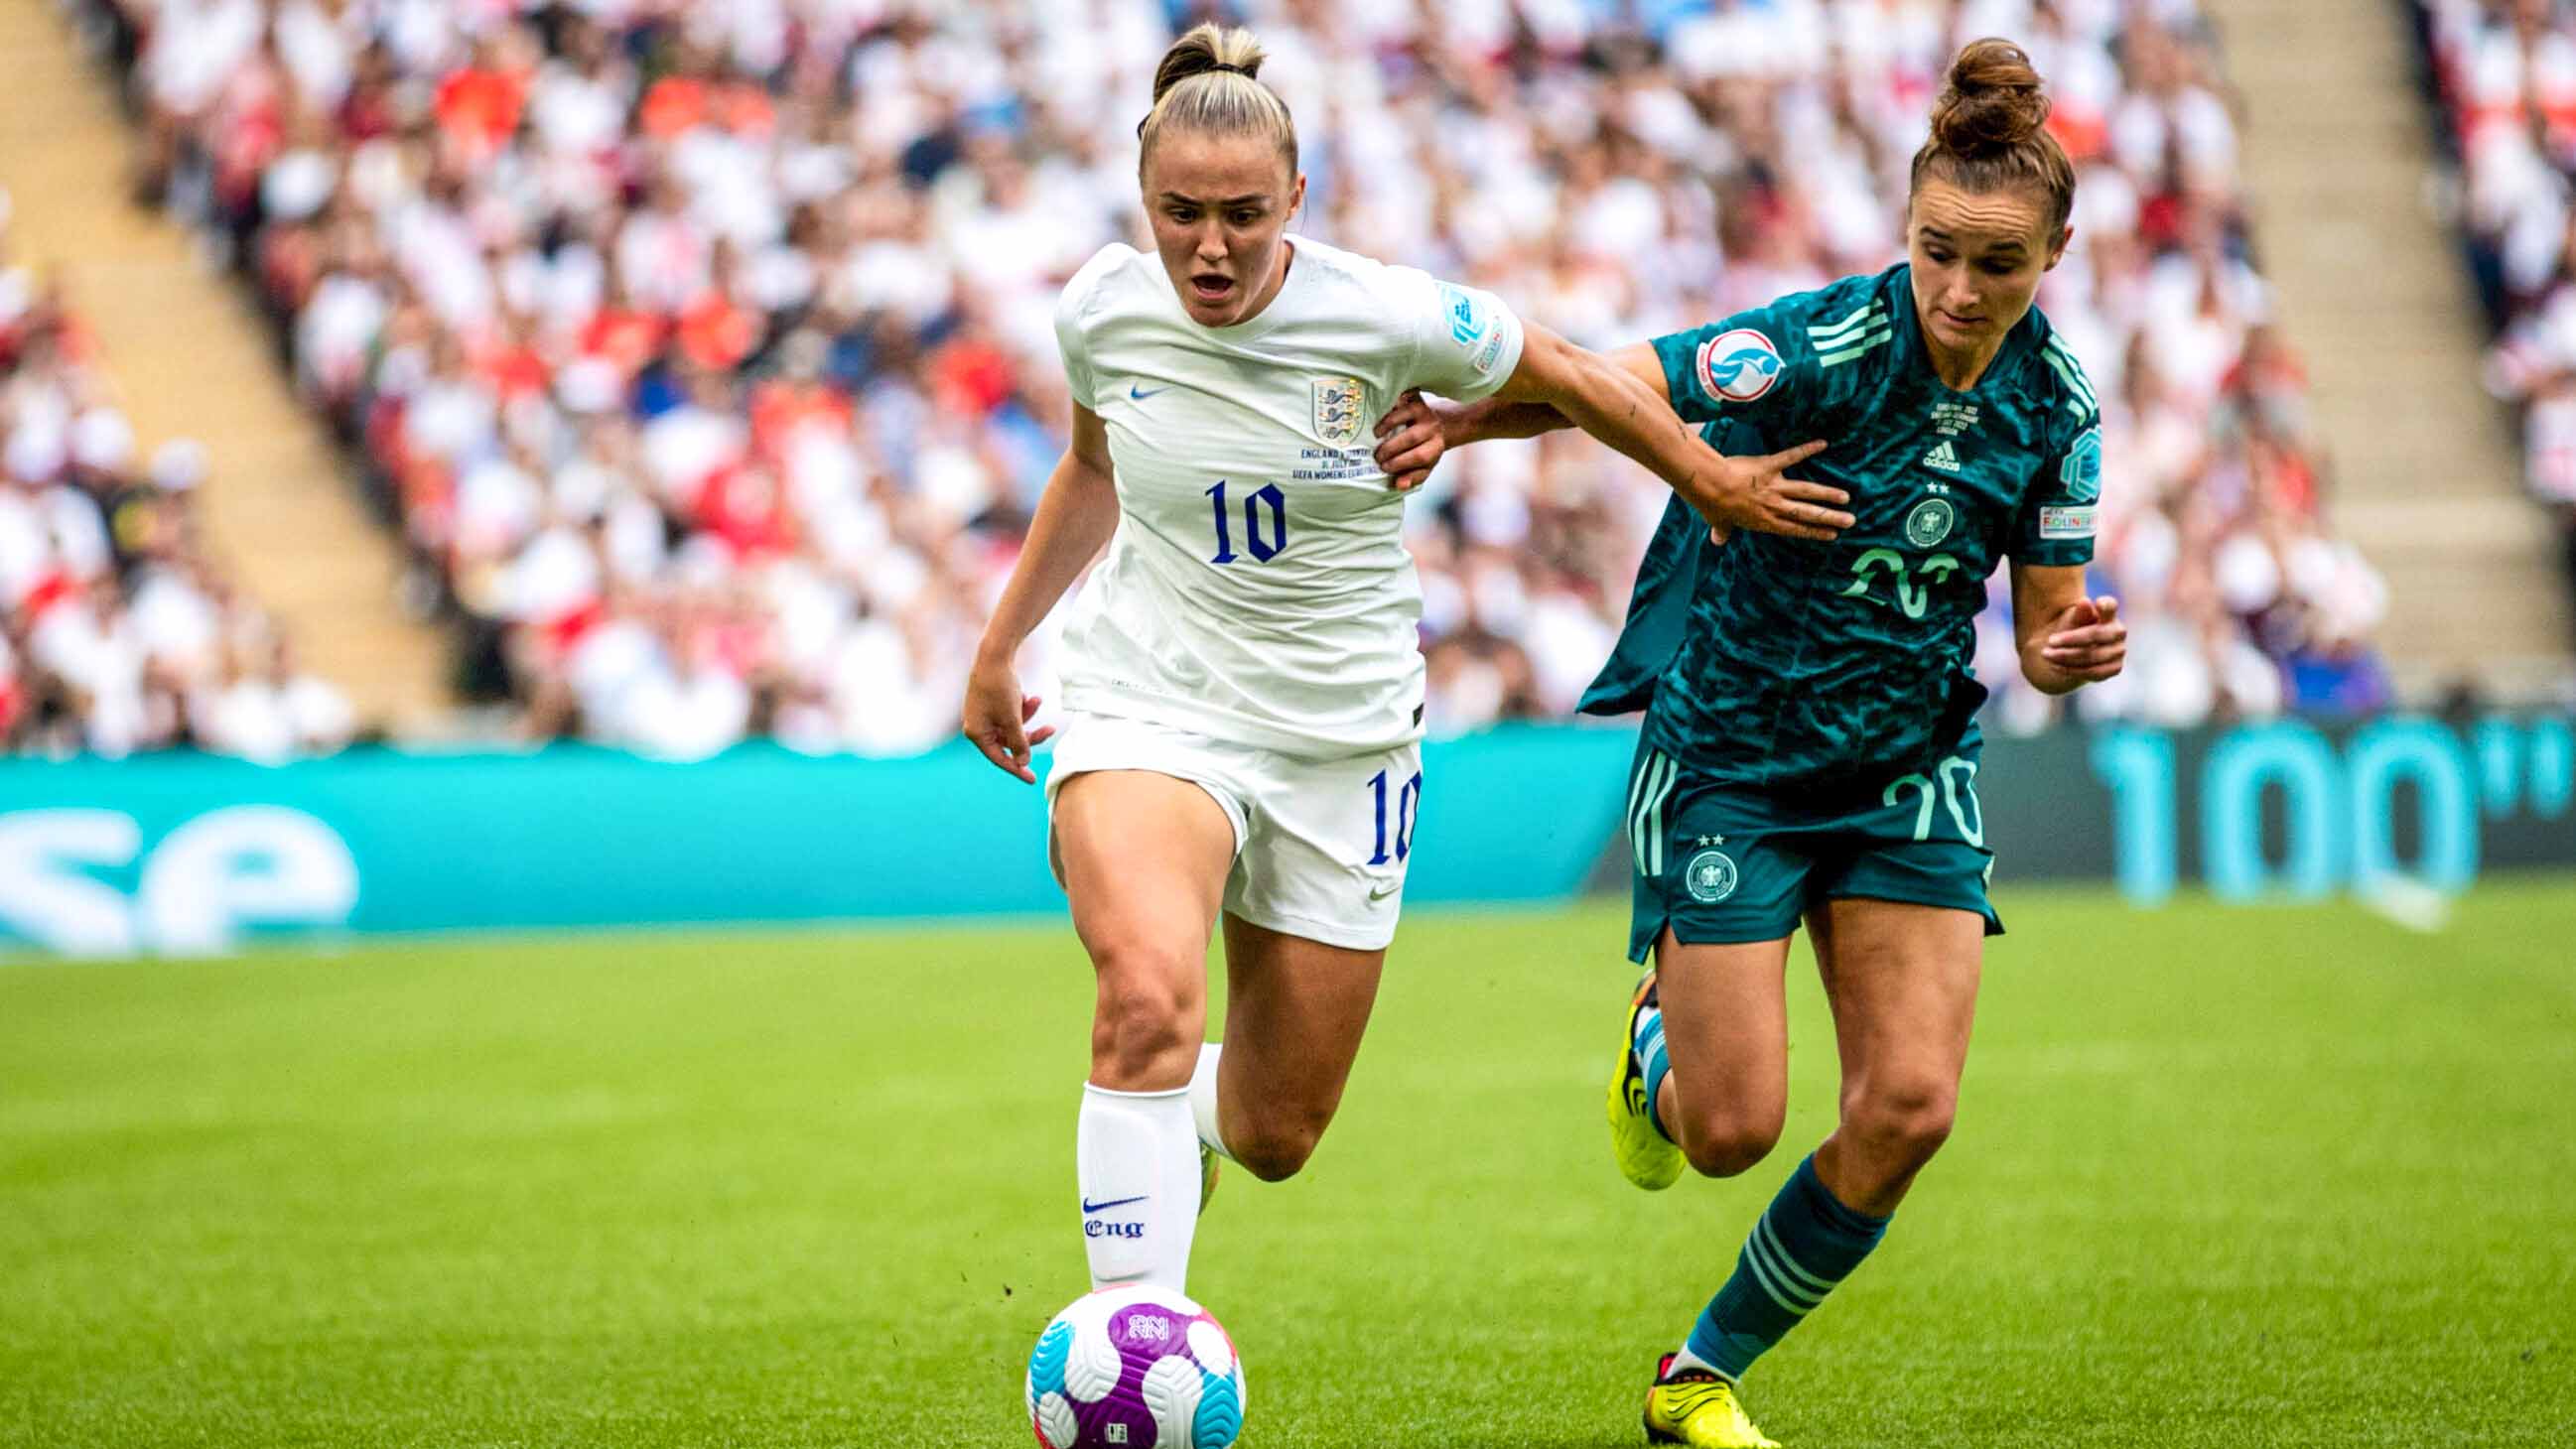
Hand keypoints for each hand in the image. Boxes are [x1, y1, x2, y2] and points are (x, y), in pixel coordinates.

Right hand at [962, 652, 1053, 782]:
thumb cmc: (1000, 687)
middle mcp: (978, 725)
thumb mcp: (1013, 719)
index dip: (1016, 769)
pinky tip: (1030, 695)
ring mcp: (984, 714)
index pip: (998, 758)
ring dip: (1028, 716)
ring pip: (1012, 726)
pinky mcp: (992, 703)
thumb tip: (1023, 763)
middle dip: (1030, 733)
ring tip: (1036, 699)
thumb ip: (1019, 743)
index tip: (1032, 779)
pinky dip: (1022, 707)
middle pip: (1009, 741)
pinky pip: (1011, 713)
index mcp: (977, 733)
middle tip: (1051, 730)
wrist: (995, 655)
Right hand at [1371, 389, 1443, 491]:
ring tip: (1376, 434)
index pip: (1420, 456)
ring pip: (1406, 414)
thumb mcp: (1425, 467)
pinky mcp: (1416, 398)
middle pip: (1412, 437)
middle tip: (1377, 456)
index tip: (1384, 468)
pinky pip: (1401, 399)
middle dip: (1391, 448)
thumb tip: (1399, 485)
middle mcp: (1433, 428)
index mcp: (1436, 447)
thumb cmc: (1427, 449)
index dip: (1400, 463)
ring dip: (1388, 424)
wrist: (1441, 424)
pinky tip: (1377, 414)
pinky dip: (1389, 405)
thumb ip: (1413, 477)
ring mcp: (1424, 411)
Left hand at [1679, 440, 1851, 541]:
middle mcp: (1774, 506)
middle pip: (1807, 514)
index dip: (1814, 532)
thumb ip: (1722, 531)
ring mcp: (1774, 486)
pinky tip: (1823, 443)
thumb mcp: (1719, 521)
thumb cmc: (1713, 504)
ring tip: (1845, 497)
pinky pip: (1791, 457)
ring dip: (1827, 494)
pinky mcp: (1769, 465)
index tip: (1832, 535)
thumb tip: (1717, 541)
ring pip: (1806, 491)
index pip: (1795, 529)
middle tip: (1850, 521)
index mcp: (1764, 521)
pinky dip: (1807, 449)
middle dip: (1830, 518)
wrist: (1709, 485)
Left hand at [2039, 595, 2126, 683]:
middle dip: (2071, 639)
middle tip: (2049, 641)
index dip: (2106, 605)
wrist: (2070, 652)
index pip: (2110, 606)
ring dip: (2066, 656)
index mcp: (2109, 614)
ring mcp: (2119, 650)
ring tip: (2046, 654)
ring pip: (2093, 656)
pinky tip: (2055, 666)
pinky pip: (2093, 672)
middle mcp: (2118, 631)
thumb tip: (2084, 602)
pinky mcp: (2115, 667)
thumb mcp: (2072, 619)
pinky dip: (2072, 670)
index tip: (2097, 602)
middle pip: (2096, 634)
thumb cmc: (2072, 629)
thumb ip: (2079, 613)